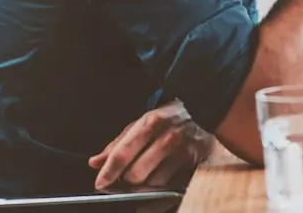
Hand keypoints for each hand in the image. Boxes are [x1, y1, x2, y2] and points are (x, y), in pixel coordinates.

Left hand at [88, 100, 216, 189]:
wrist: (207, 109)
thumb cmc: (170, 118)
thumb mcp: (142, 123)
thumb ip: (118, 143)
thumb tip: (95, 162)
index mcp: (151, 123)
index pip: (124, 152)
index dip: (109, 171)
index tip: (100, 183)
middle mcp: (168, 137)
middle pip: (137, 173)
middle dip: (128, 180)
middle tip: (128, 177)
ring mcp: (184, 152)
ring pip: (154, 183)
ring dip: (147, 184)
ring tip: (150, 173)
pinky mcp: (196, 164)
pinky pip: (172, 189)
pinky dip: (162, 192)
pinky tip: (158, 187)